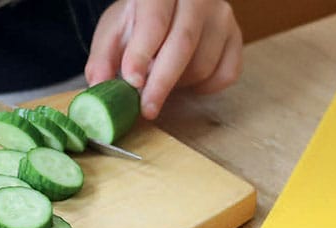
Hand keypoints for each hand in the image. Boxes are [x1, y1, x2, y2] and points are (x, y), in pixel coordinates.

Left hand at [85, 0, 241, 118]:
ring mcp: (221, 16)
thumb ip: (102, 59)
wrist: (167, 10)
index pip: (154, 21)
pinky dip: (204, 88)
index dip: (142, 53)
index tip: (132, 82)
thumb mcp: (113, 33)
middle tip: (146, 109)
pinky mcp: (237, 37)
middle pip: (183, 44)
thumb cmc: (138, 22)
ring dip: (179, 84)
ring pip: (203, 64)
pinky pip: (225, 74)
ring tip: (162, 78)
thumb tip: (98, 85)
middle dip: (161, 83)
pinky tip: (187, 81)